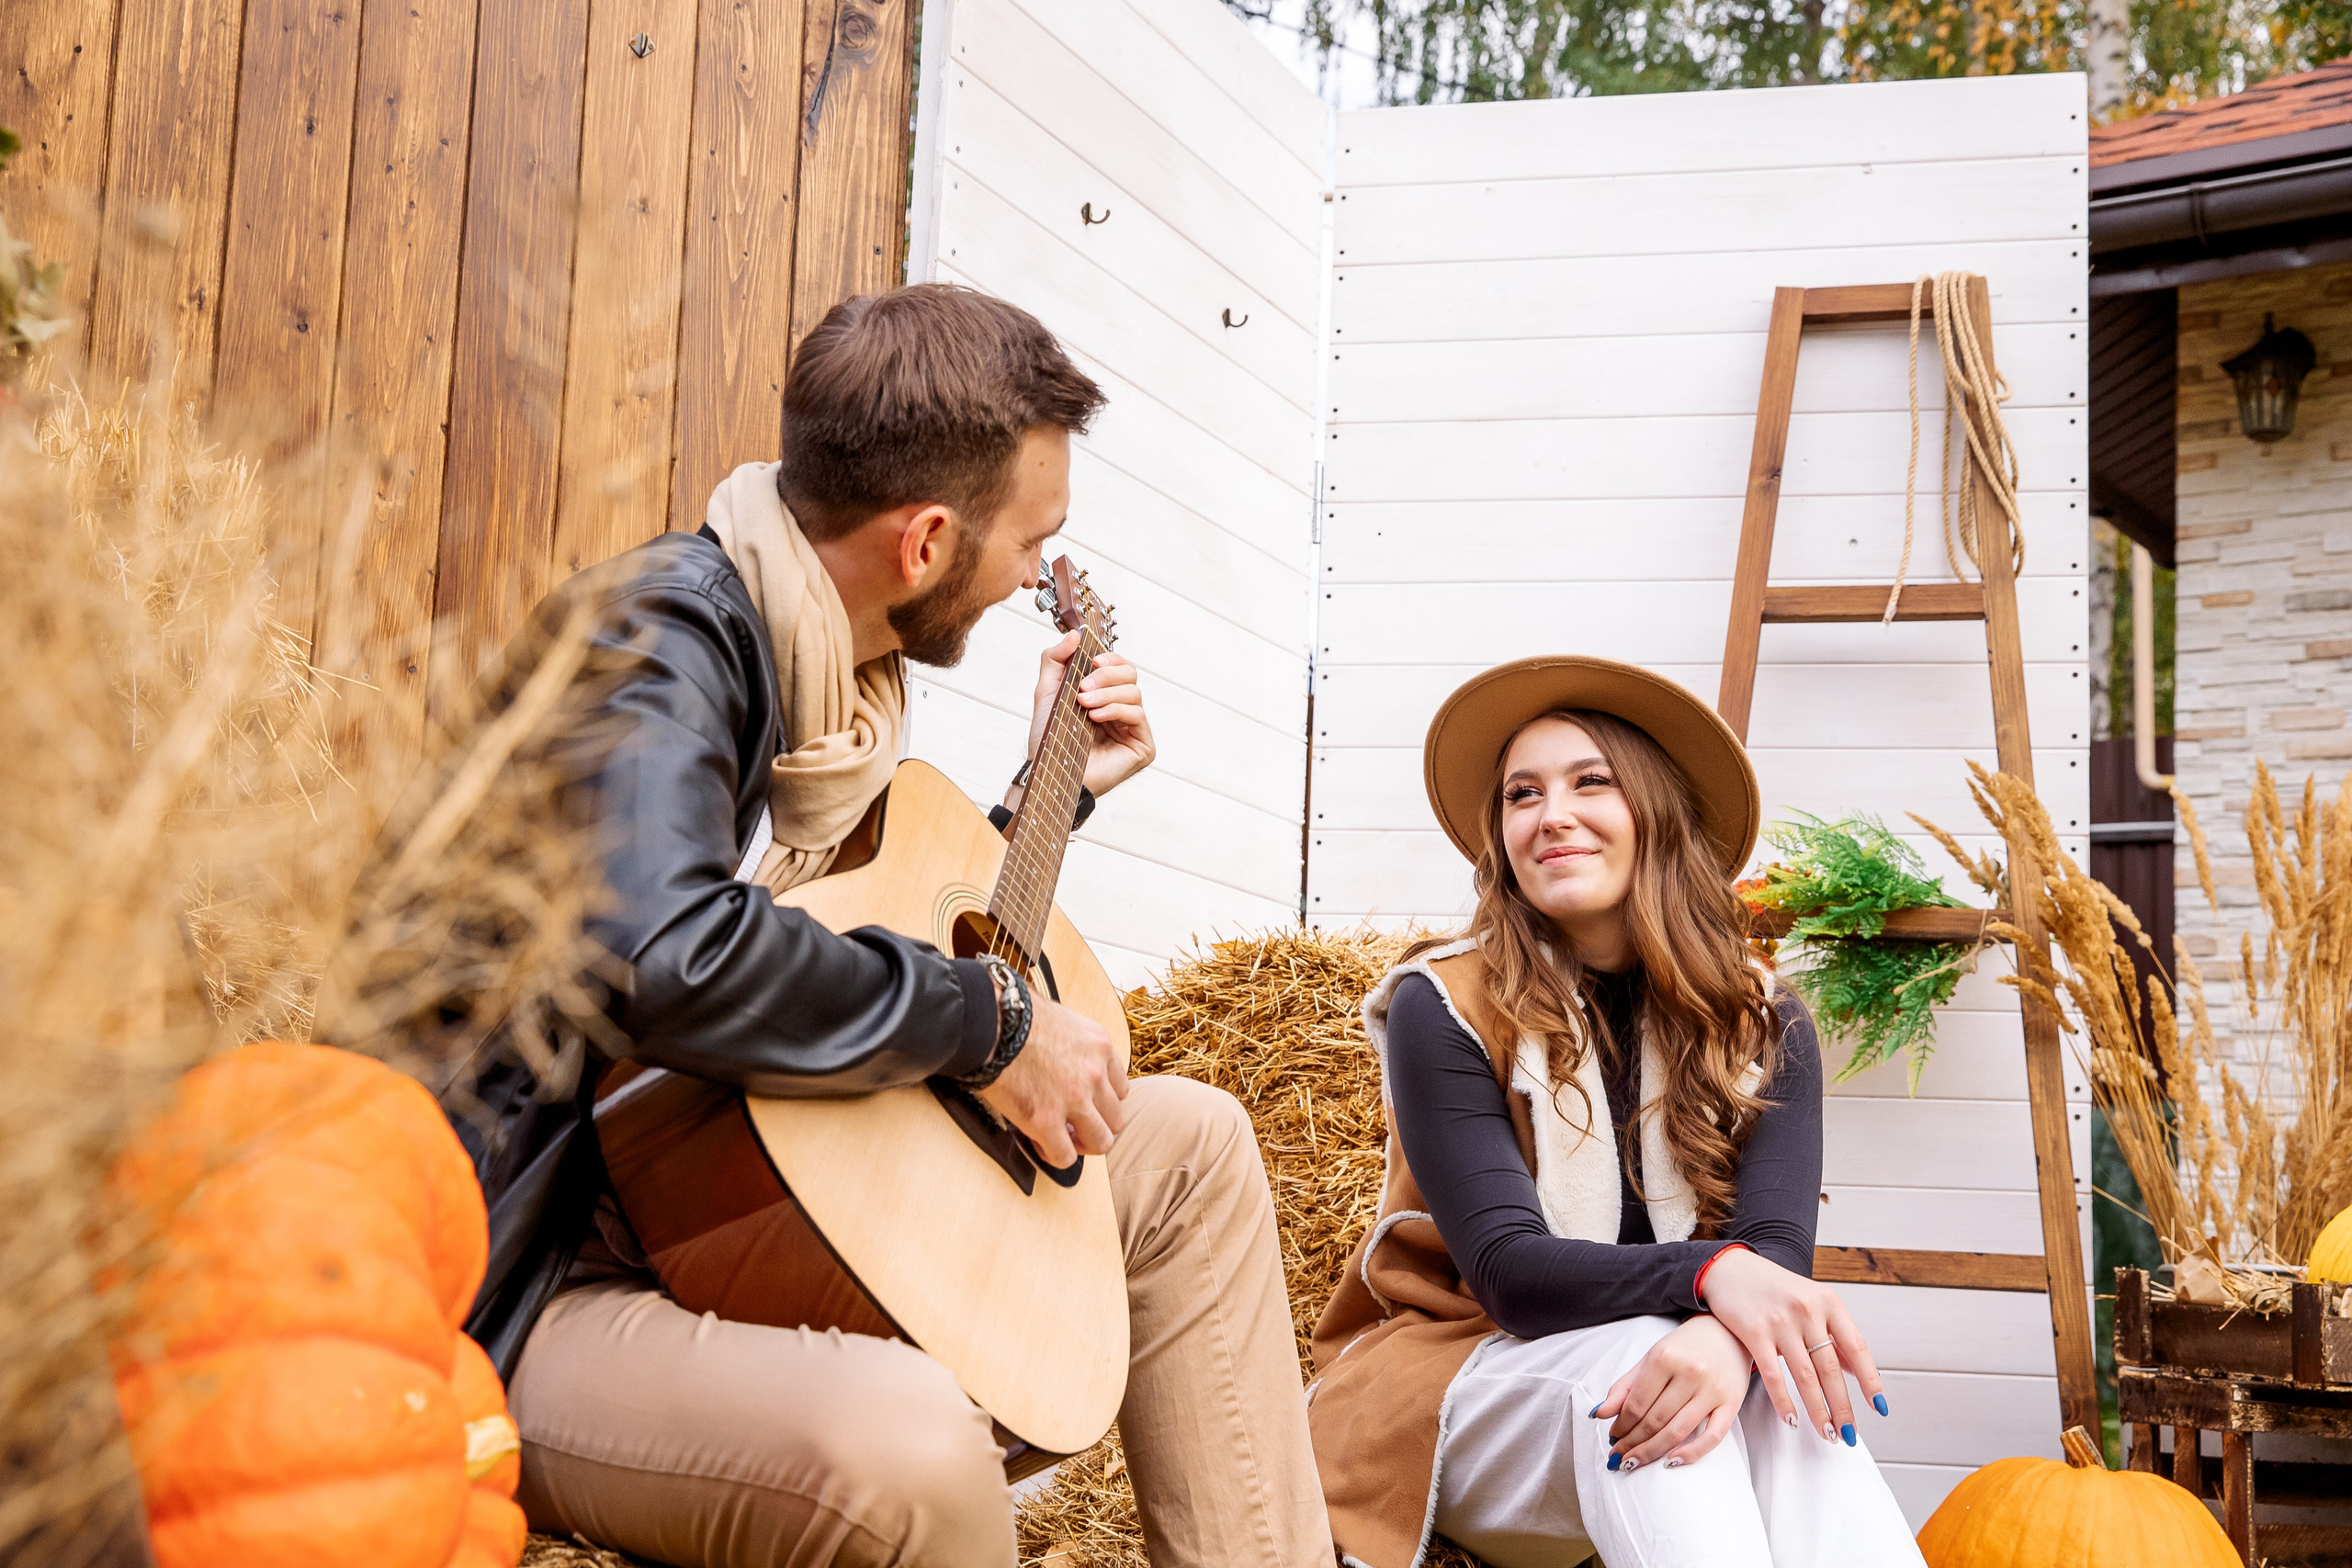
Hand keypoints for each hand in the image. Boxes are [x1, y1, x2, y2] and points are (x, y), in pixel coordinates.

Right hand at [974, 994, 1128, 1167]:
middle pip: (1115, 1119)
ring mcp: (1074, 1100)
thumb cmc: (1016, 1014)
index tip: (1084, 1105)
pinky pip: (1065, 1156)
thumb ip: (1074, 1044)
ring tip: (1063, 1141)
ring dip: (1083, 1146)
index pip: (1120, 1089)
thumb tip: (1062, 1058)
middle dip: (1096, 1127)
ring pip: (1100, 1142)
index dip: (1101, 1103)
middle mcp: (1094, 1074)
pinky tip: (1040, 1144)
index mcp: (1099, 1047)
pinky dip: (1055, 1156)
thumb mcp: (1062, 1019)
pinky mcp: (1045, 1121)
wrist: (991, 1021)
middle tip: (1075, 1128)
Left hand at [1020, 631, 1154, 799]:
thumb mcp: (1048, 691)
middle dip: (1106, 675)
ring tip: (1084, 705)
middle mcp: (1123, 710)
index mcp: (1106, 695)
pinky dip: (1115, 711)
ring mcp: (1134, 729)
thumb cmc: (1050, 739)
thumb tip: (1076, 634)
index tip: (1092, 659)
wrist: (1048, 772)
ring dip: (1107, 694)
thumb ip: (1057, 659)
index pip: (1120, 666)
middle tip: (1083, 687)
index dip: (1110, 658)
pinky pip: (1138, 716)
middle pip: (1131, 674)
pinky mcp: (1143, 746)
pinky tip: (1096, 717)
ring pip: (1134, 693)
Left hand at [1592, 1315, 1752, 1471]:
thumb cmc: (1683, 1348)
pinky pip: (1712, 1437)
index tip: (1612, 1438)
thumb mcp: (1650, 1359)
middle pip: (1655, 1420)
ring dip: (1652, 1452)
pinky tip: (1671, 1462)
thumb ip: (1624, 1387)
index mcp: (1665, 1359)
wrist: (1726, 1333)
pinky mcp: (1731, 1404)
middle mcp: (1690, 1373)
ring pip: (1678, 1432)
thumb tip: (1599, 1414)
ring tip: (1634, 1462)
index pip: (1636, 1403)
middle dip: (1632, 1443)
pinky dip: (1692, 1453)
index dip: (1621, 1426)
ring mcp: (1712, 1390)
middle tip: (1618, 1458)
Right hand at [1696, 1246, 1885, 1444]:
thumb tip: (1857, 1371)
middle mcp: (1807, 1310)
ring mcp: (1780, 1321)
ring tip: (1827, 1433)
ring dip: (1818, 1410)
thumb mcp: (1811, 1301)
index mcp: (1828, 1302)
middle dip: (1842, 1407)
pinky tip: (1792, 1418)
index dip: (1870, 1381)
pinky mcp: (1754, 1332)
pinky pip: (1773, 1375)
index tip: (1879, 1407)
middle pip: (1831, 1369)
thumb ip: (1833, 1334)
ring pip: (1806, 1377)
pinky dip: (1784, 1401)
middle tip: (1849, 1435)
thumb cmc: (1774, 1287)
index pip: (1857, 1348)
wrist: (1730, 1268)